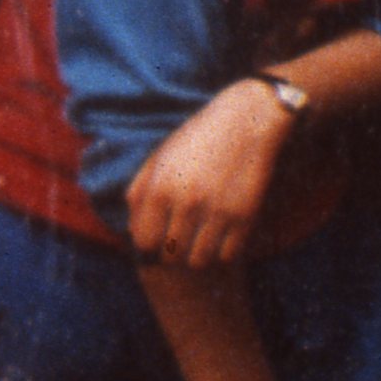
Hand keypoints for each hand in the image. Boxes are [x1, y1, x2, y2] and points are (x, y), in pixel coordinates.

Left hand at [128, 80, 295, 267]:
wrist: (247, 120)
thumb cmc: (198, 137)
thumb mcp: (160, 157)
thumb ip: (140, 192)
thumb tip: (133, 230)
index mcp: (159, 188)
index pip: (144, 242)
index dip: (150, 245)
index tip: (160, 238)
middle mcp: (185, 203)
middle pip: (171, 255)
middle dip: (174, 252)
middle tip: (182, 240)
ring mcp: (217, 211)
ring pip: (199, 260)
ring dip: (198, 255)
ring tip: (203, 241)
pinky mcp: (245, 215)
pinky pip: (228, 254)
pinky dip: (223, 252)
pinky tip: (224, 236)